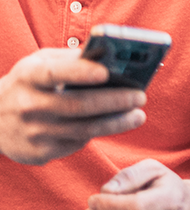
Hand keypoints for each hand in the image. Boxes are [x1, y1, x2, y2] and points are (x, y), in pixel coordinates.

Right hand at [0, 49, 145, 164]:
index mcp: (29, 76)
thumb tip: (112, 57)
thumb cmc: (27, 84)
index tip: (107, 73)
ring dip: (117, 123)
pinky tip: (112, 125)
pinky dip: (98, 134)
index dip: (81, 73)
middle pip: (79, 105)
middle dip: (115, 101)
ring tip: (138, 115)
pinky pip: (77, 143)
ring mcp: (33, 132)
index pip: (56, 73)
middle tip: (140, 96)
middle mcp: (28, 105)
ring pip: (84, 129)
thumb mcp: (39, 64)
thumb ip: (71, 59)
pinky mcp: (38, 153)